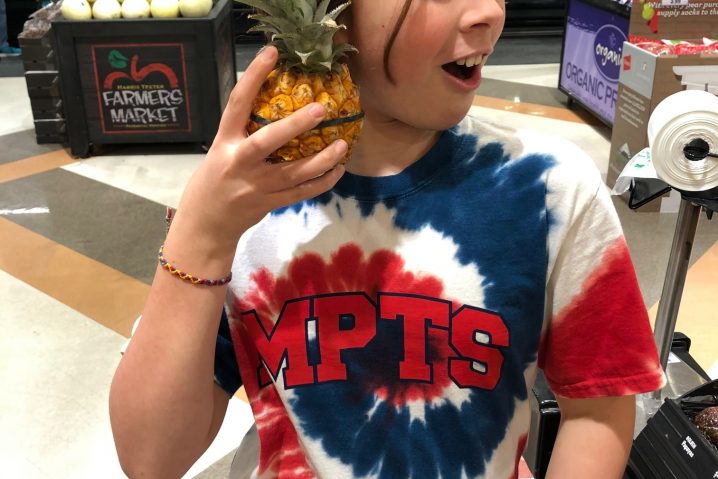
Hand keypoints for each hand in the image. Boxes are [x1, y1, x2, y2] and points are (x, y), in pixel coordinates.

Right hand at [169, 46, 346, 256]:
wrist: (204, 225)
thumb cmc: (211, 182)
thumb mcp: (220, 151)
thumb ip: (243, 134)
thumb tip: (277, 108)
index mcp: (224, 143)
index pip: (237, 104)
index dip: (253, 76)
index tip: (271, 53)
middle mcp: (240, 163)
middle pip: (269, 141)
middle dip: (295, 125)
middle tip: (320, 109)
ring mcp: (256, 186)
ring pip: (294, 172)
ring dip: (321, 159)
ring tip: (343, 144)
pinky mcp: (270, 204)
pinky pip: (301, 192)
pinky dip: (322, 182)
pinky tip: (338, 170)